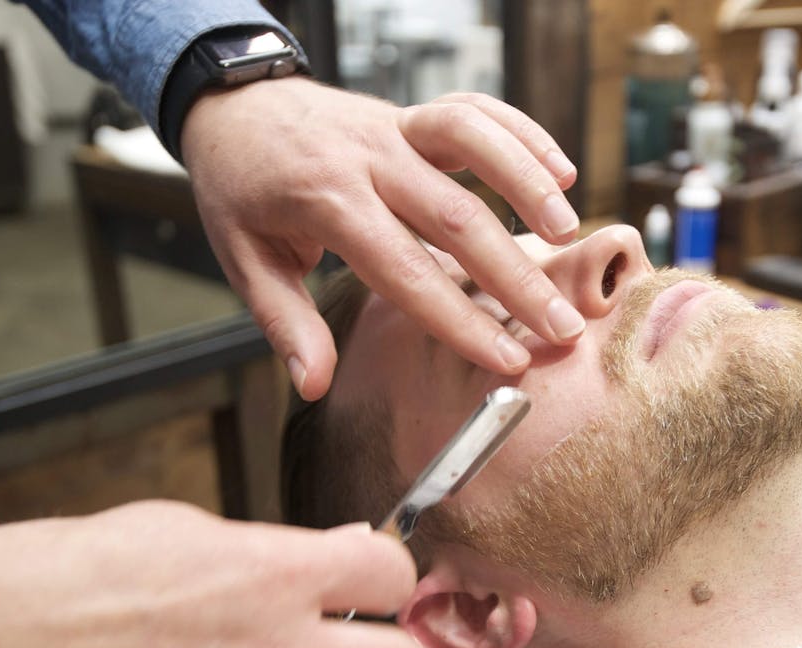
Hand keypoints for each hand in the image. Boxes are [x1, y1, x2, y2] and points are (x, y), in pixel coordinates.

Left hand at [181, 78, 607, 401]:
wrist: (233, 108)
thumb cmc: (241, 190)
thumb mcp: (244, 261)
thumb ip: (285, 323)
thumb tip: (313, 385)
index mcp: (327, 203)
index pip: (407, 271)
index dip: (461, 320)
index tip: (507, 359)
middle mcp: (369, 159)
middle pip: (456, 217)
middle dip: (516, 278)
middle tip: (562, 326)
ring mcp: (395, 127)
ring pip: (475, 144)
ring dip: (528, 186)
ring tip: (568, 236)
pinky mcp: (412, 112)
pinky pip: (477, 109)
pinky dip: (522, 133)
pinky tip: (561, 172)